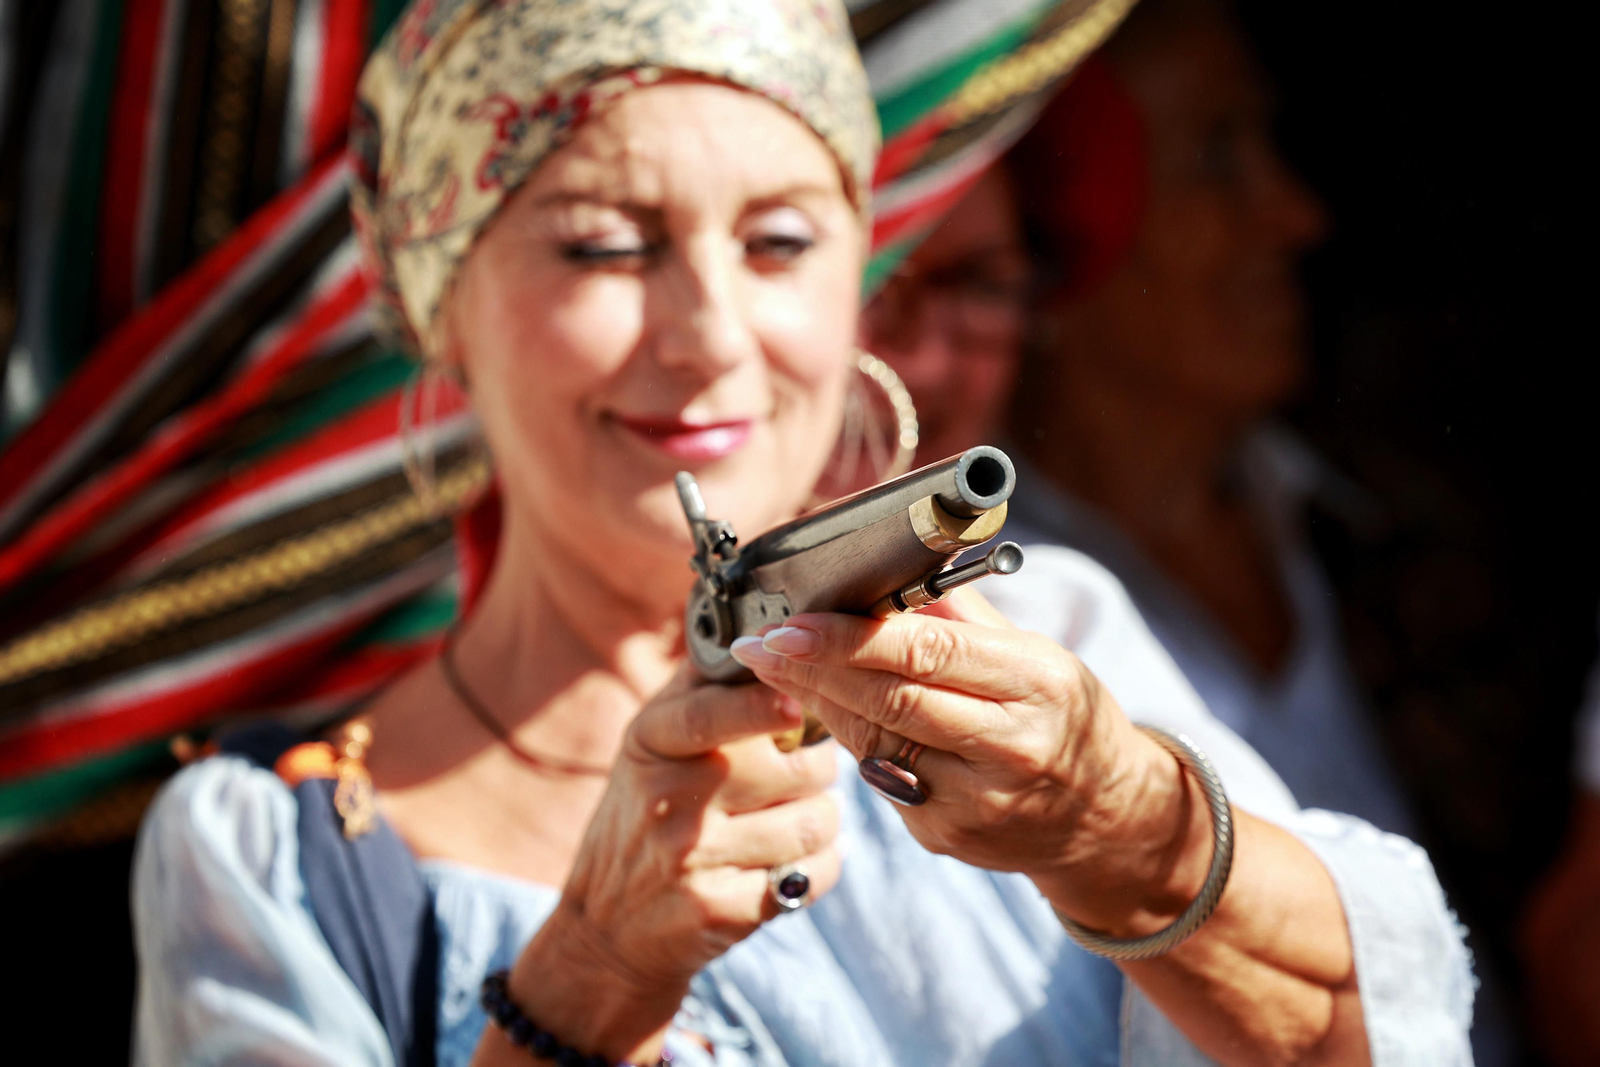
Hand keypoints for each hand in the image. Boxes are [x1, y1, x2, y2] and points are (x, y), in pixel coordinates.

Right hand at [498, 666, 839, 1061]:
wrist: (606, 928)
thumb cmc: (645, 814)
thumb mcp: (650, 743)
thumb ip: (699, 686)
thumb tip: (756, 626)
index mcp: (651, 743)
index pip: (708, 716)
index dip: (759, 706)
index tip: (797, 701)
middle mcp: (667, 800)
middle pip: (792, 768)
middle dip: (815, 766)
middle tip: (801, 770)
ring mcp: (692, 859)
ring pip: (813, 822)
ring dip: (822, 818)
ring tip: (797, 816)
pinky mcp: (720, 910)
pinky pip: (811, 875)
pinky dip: (818, 867)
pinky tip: (792, 862)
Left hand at [730, 598, 1212, 937]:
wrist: (1105, 816)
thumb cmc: (1057, 713)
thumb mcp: (1030, 653)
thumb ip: (957, 614)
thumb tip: (884, 563)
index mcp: (1034, 682)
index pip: (926, 652)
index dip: (848, 638)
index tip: (790, 622)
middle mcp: (1011, 745)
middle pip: (890, 701)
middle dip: (813, 668)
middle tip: (759, 643)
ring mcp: (980, 802)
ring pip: (875, 744)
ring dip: (820, 702)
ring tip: (781, 667)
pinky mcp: (952, 839)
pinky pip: (882, 782)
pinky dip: (853, 743)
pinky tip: (831, 714)